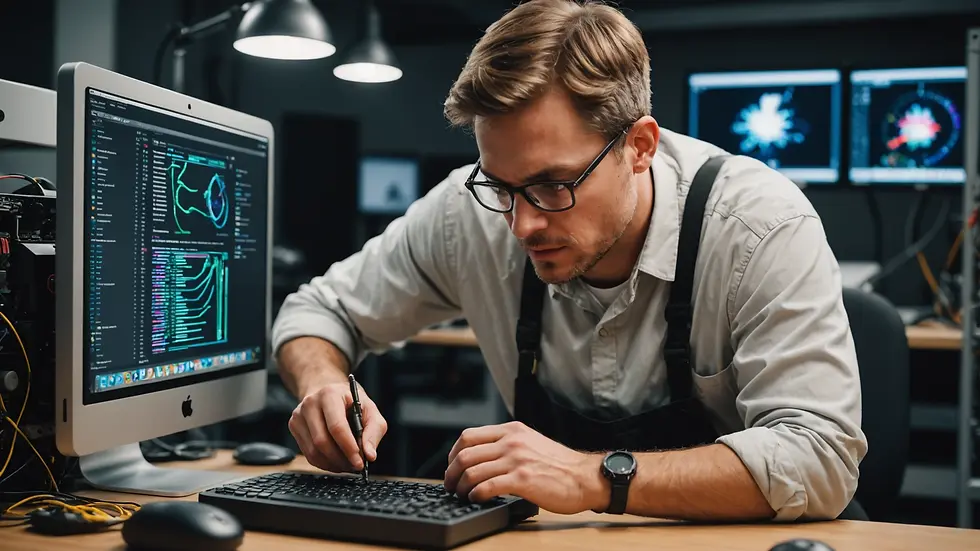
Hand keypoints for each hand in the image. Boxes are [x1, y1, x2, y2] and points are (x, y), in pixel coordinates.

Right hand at [288, 379, 387, 472]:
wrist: (328, 391)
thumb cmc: (350, 401)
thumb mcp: (370, 410)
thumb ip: (373, 431)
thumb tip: (370, 455)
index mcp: (330, 395)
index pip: (337, 427)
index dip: (348, 448)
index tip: (360, 462)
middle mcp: (310, 404)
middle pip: (322, 441)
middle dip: (341, 459)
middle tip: (356, 466)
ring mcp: (299, 416)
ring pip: (314, 452)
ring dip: (333, 464)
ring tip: (348, 464)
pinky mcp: (294, 427)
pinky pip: (308, 454)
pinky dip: (325, 463)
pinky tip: (337, 461)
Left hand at [443, 421, 606, 513]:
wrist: (584, 477)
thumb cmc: (560, 465)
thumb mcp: (530, 442)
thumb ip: (507, 444)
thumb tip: (482, 457)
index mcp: (511, 431)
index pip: (468, 437)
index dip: (453, 454)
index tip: (451, 467)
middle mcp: (511, 442)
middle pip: (465, 454)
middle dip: (451, 473)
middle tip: (450, 485)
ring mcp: (516, 460)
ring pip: (472, 471)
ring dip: (461, 487)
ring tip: (462, 496)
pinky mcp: (521, 479)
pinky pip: (486, 487)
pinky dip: (475, 495)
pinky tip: (476, 499)